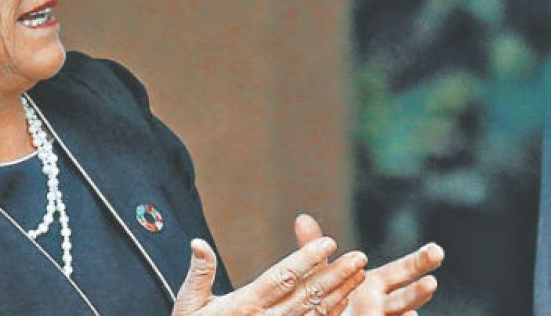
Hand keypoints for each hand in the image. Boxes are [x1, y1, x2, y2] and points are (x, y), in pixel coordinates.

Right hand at [173, 233, 366, 315]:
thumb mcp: (190, 305)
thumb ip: (199, 273)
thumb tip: (198, 243)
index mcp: (244, 305)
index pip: (281, 278)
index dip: (306, 259)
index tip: (327, 242)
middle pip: (307, 294)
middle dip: (335, 274)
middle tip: (359, 256)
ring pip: (315, 312)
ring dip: (340, 292)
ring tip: (360, 272)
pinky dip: (331, 313)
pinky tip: (346, 298)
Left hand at [294, 215, 443, 315]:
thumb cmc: (324, 303)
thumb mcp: (319, 275)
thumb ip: (314, 251)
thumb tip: (302, 219)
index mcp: (375, 284)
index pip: (404, 271)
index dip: (421, 261)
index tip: (438, 250)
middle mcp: (381, 305)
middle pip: (407, 295)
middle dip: (421, 287)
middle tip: (433, 279)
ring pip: (399, 314)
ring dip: (410, 308)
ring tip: (422, 297)